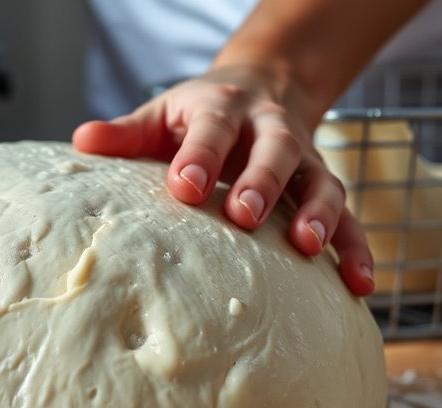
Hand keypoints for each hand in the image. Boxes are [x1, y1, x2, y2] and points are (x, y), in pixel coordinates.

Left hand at [72, 65, 374, 295]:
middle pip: (275, 150)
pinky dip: (357, 249)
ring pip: (321, 182)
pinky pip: (349, 218)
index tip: (184, 187)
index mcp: (224, 108)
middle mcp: (271, 130)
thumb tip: (81, 140)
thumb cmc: (200, 114)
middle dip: (262, 182)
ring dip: (318, 214)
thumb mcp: (162, 114)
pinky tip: (360, 285)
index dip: (200, 156)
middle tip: (245, 216)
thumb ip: (126, 133)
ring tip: (309, 248)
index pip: (212, 128)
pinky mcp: (323, 190)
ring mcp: (304, 161)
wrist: (264, 88)